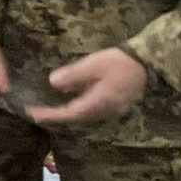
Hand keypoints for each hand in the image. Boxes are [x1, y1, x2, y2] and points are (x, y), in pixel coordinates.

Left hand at [26, 47, 146, 125]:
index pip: (69, 113)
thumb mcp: (93, 65)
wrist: (148, 63)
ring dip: (65, 113)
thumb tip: (52, 82)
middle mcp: (104, 111)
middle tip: (36, 112)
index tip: (32, 113)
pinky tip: (69, 99)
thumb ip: (73, 75)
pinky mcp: (114, 103)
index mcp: (98, 103)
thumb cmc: (119, 62)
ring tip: (48, 108)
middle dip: (55, 115)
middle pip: (75, 118)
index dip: (50, 114)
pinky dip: (76, 107)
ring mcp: (111, 109)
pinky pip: (91, 110)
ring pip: (83, 115)